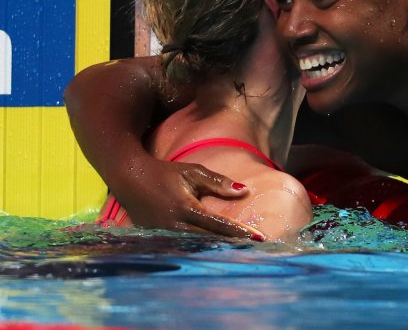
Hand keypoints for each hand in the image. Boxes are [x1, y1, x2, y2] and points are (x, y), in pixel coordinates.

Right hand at [112, 155, 263, 238]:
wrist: (130, 179)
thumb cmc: (165, 173)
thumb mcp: (193, 172)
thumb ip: (218, 182)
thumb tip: (244, 190)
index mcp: (185, 207)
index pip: (218, 224)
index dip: (240, 232)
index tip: (260, 237)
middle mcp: (174, 225)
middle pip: (209, 241)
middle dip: (233, 245)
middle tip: (255, 249)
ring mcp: (163, 236)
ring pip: (196, 248)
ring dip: (218, 250)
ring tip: (241, 253)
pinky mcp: (156, 241)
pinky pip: (183, 248)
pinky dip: (200, 251)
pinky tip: (216, 252)